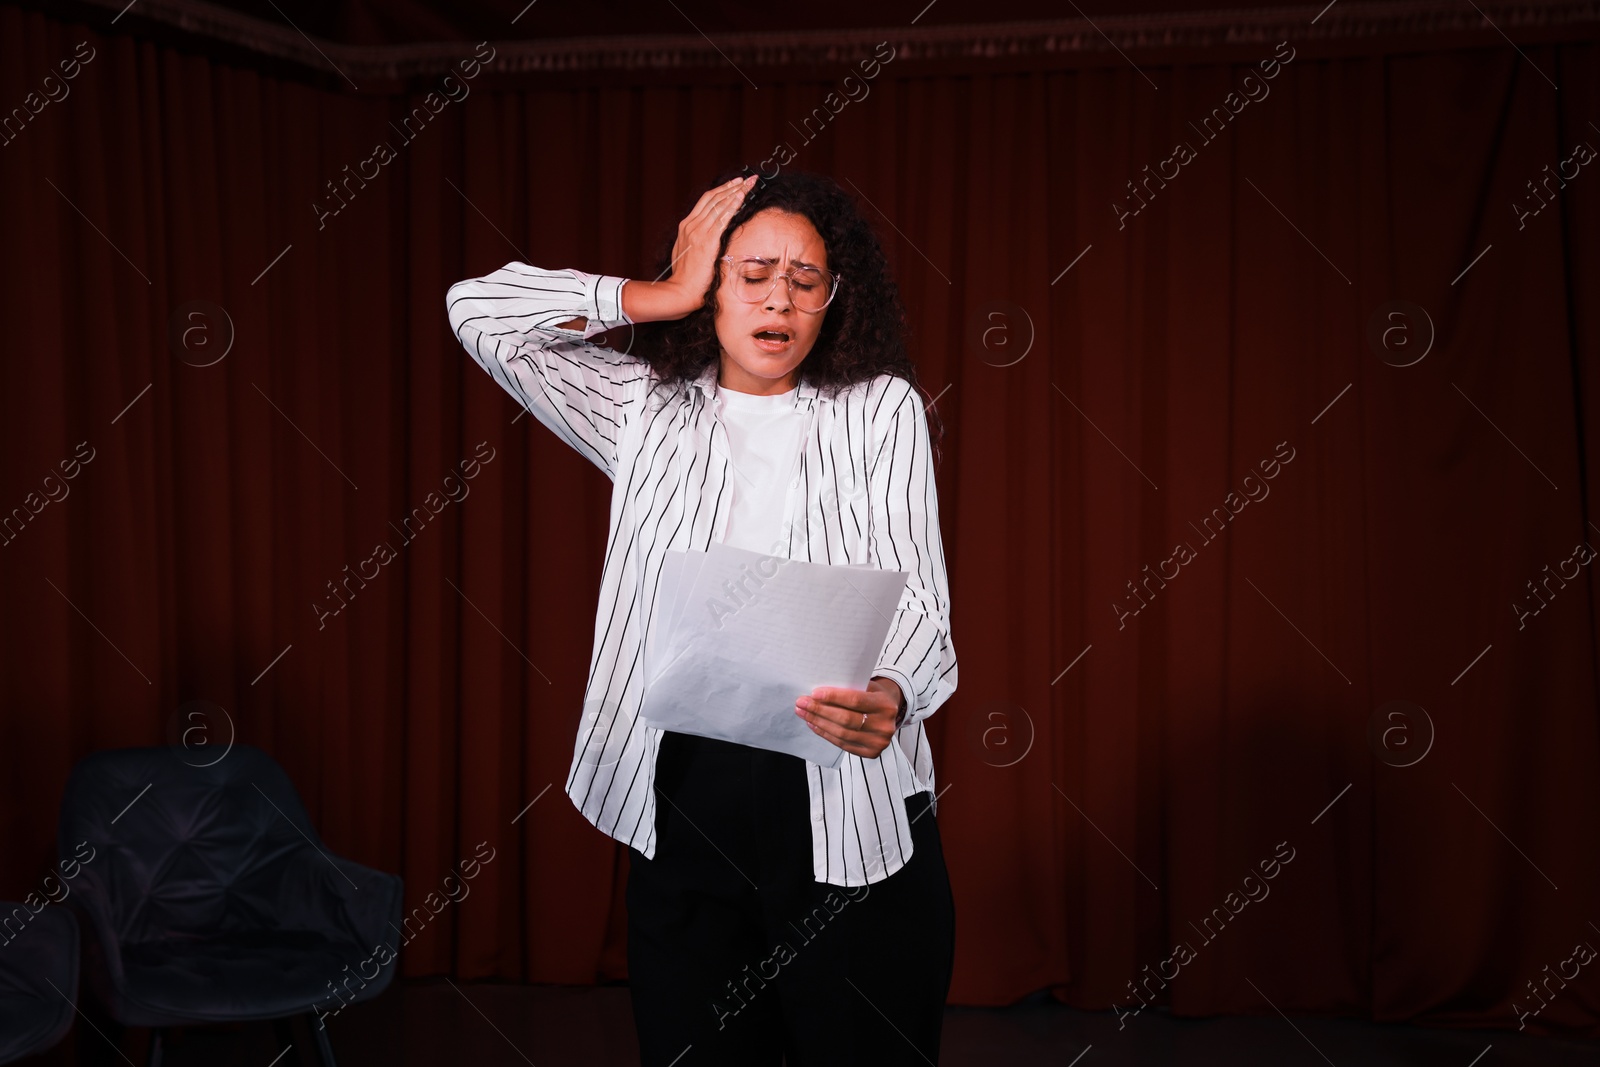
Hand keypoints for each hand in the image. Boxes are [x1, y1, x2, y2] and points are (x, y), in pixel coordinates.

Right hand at [656, 175, 756, 318]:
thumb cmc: (686, 277)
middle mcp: (691, 225)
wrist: (681, 290)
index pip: (706, 202)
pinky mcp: (707, 240)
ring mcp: (698, 231)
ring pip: (719, 205)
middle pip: (714, 198)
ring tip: (749, 184)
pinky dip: (733, 205)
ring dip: (736, 192)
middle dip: (732, 186)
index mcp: (686, 226)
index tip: (734, 185)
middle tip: (746, 179)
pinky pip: (722, 218)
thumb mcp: (688, 253)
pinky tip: (742, 197)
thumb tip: (708, 238)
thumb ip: (696, 241)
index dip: (721, 191)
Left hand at [795, 677, 902, 759]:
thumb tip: (818, 693)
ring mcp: (878, 742)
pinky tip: (813, 725)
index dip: (833, 697)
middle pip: (845, 719)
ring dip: (818, 722)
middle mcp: (884, 726)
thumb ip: (850, 688)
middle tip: (801, 703)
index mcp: (885, 705)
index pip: (855, 701)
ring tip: (803, 713)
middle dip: (820, 710)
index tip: (814, 693)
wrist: (891, 712)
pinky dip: (825, 734)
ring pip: (841, 733)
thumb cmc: (873, 695)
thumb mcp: (868, 686)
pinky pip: (842, 744)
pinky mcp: (871, 753)